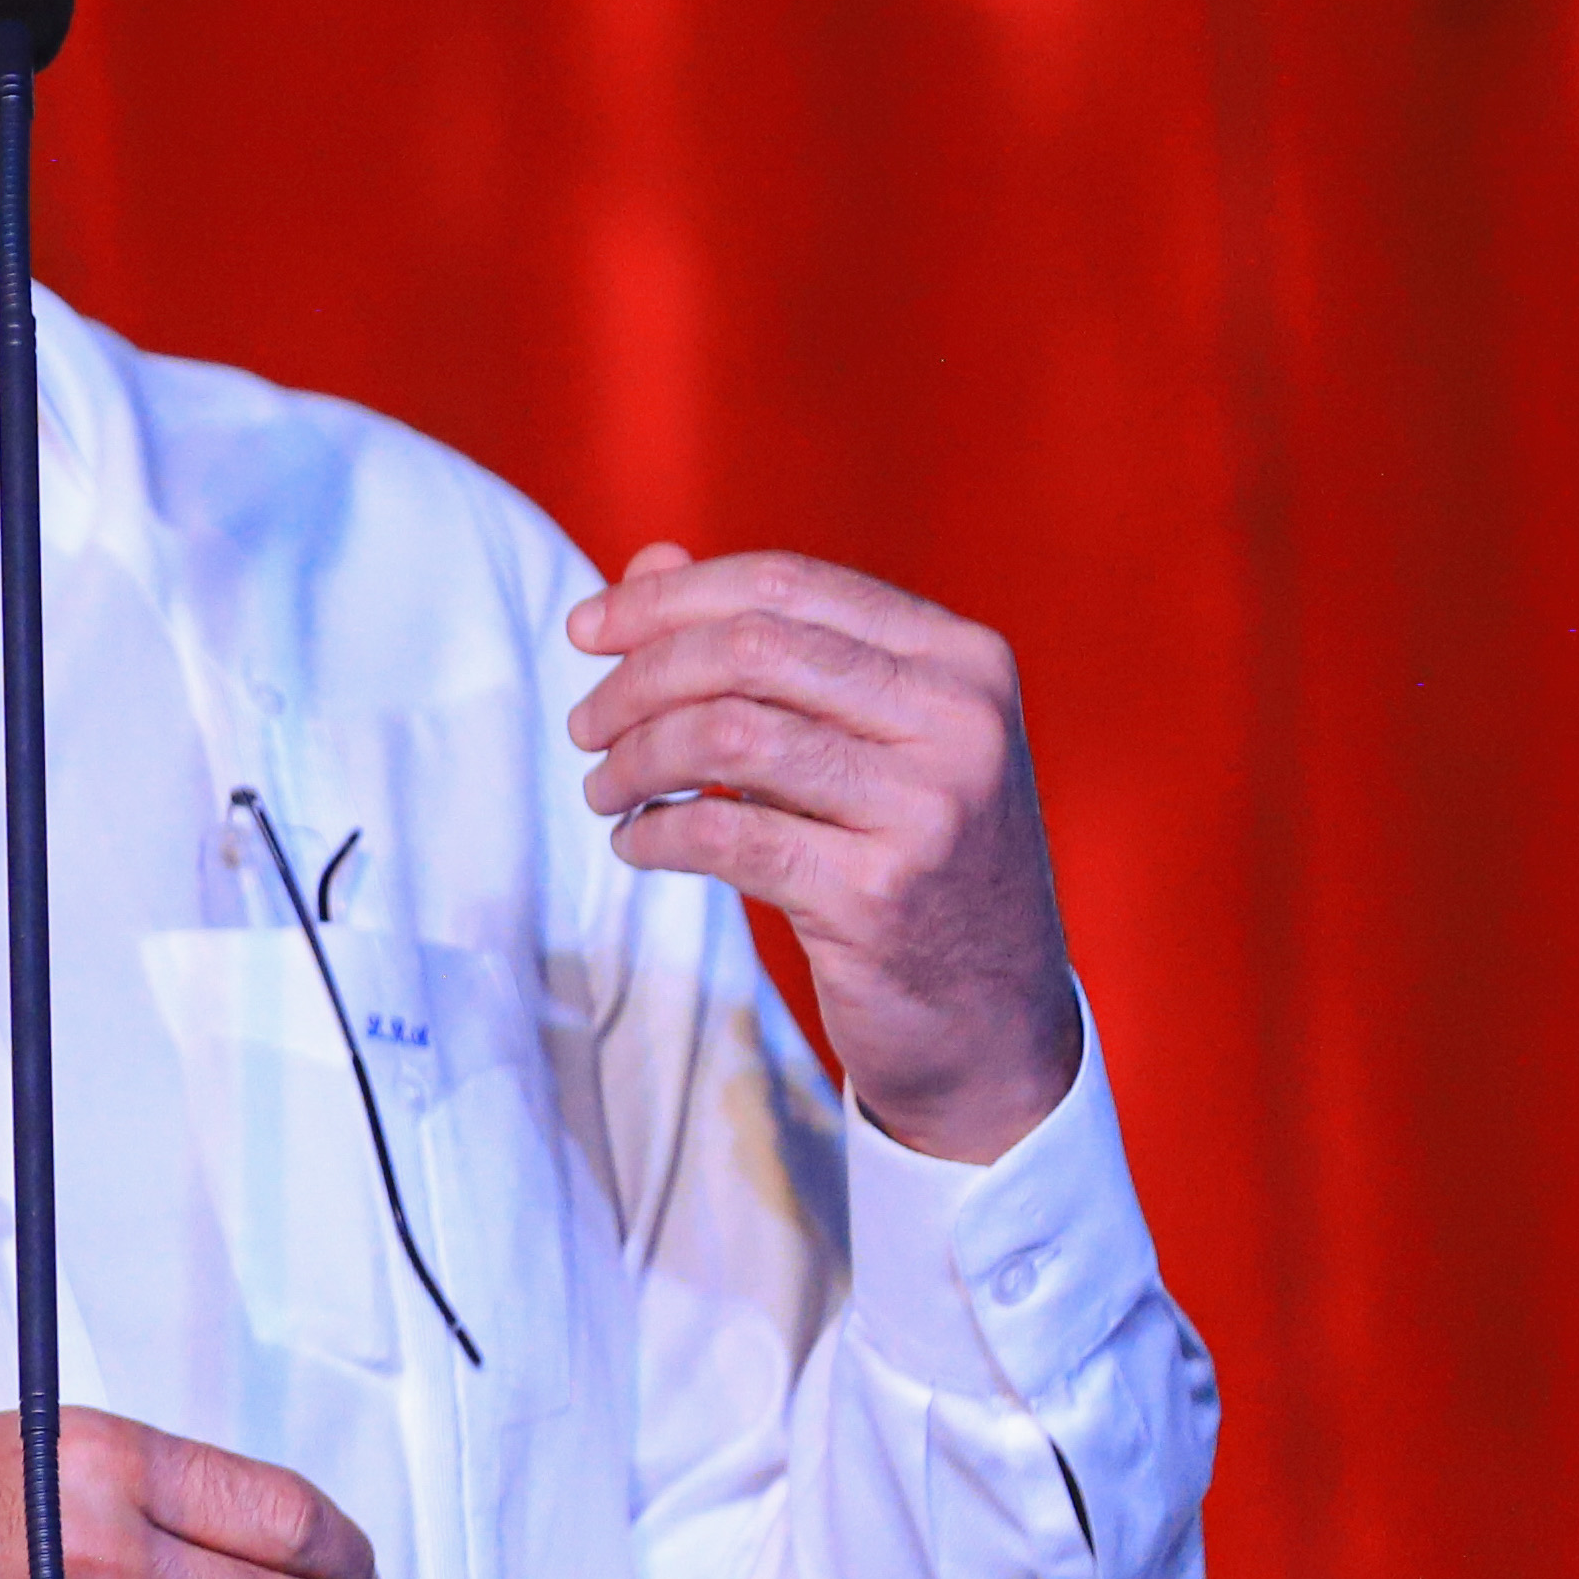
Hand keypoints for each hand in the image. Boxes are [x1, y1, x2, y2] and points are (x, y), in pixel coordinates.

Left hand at [566, 542, 1082, 1161]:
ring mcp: (928, 808)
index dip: (668, 597)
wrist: (993, 1017)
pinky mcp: (879, 896)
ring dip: (636, 759)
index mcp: (961, 658)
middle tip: (584, 724)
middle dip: (638, 678)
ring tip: (605, 789)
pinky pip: (725, 836)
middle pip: (750, 649)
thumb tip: (646, 561)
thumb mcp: (866, 737)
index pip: (787, 585)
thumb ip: (769, 645)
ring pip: (728, 734)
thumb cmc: (913, 855)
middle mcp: (959, 720)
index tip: (587, 629)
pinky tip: (638, 843)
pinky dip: (656, 833)